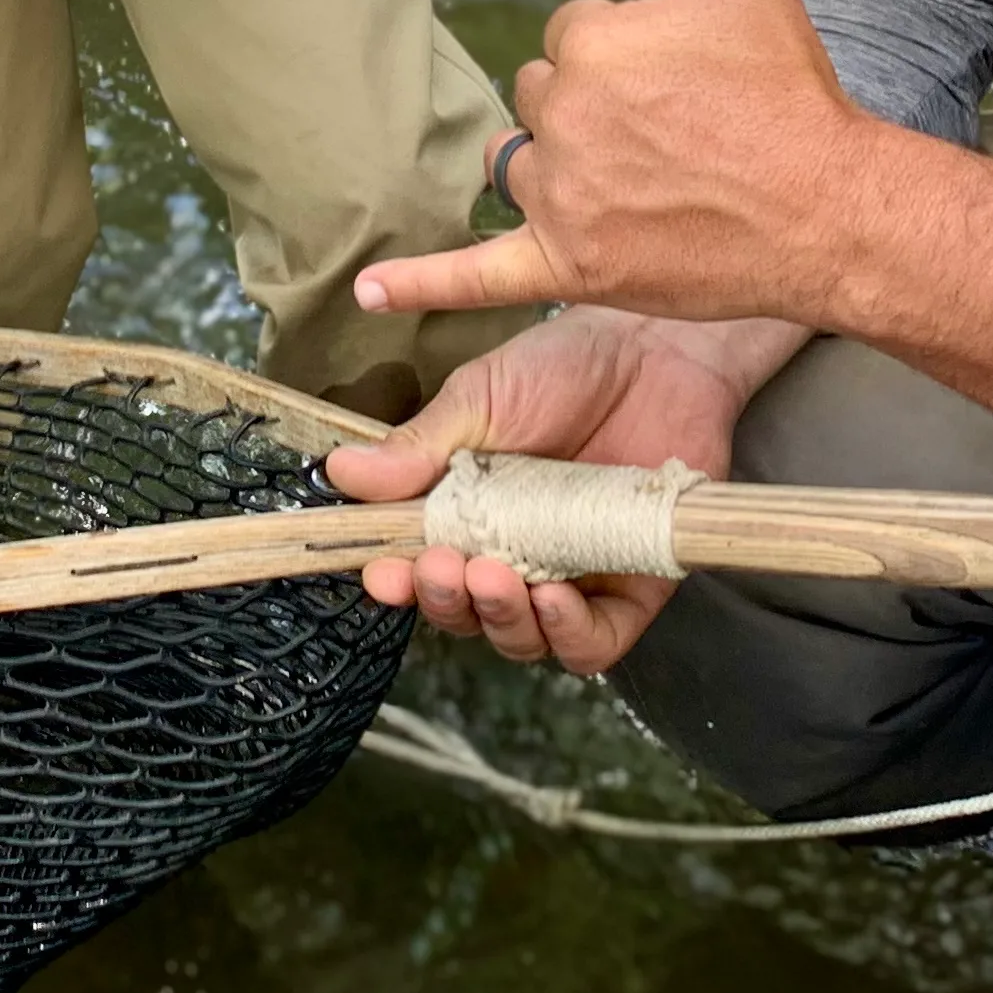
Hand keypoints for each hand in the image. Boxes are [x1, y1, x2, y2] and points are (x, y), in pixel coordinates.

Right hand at [325, 309, 791, 672]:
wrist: (654, 348)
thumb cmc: (563, 368)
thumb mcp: (478, 401)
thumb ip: (417, 448)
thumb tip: (338, 472)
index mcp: (466, 516)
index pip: (421, 571)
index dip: (398, 582)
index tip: (384, 571)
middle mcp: (515, 555)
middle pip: (468, 615)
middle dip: (448, 602)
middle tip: (444, 564)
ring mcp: (573, 576)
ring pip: (524, 639)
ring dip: (501, 621)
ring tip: (495, 578)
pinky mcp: (632, 590)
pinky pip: (596, 644)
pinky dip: (568, 636)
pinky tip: (555, 599)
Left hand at [349, 0, 883, 327]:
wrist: (830, 209)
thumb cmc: (788, 92)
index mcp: (591, 42)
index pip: (569, 37)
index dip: (627, 56)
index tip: (681, 79)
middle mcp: (565, 117)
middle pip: (542, 100)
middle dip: (593, 111)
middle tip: (674, 133)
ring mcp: (563, 196)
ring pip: (524, 168)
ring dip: (561, 170)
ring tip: (642, 182)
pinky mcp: (571, 265)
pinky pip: (477, 275)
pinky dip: (421, 282)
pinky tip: (367, 292)